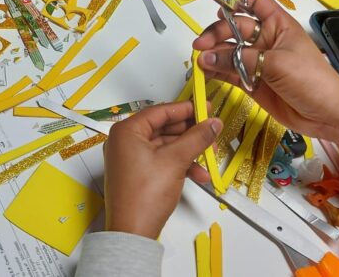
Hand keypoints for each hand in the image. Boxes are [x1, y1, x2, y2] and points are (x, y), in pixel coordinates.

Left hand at [104, 102, 222, 238]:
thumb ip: (196, 138)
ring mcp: (130, 159)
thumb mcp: (176, 161)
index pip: (160, 112)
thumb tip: (214, 123)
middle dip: (190, 133)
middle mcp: (125, 142)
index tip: (206, 108)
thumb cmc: (146, 193)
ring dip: (188, 152)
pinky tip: (199, 175)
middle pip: (163, 128)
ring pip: (165, 147)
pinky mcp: (137, 175)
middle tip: (211, 131)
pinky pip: (161, 162)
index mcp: (127, 132)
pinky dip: (179, 166)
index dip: (185, 109)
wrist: (132, 232)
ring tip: (210, 156)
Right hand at [192, 0, 338, 152]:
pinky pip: (228, 72)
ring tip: (201, 61)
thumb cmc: (310, 79)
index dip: (236, 0)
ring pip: (228, 50)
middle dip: (216, 33)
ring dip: (213, 54)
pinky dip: (215, 71)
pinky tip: (205, 71)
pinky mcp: (250, 81)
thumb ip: (240, 60)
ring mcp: (256, 60)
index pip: (254, 1)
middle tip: (201, 46)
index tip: (218, 9)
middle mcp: (264, 39)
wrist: (326, 114)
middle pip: (234, 27)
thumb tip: (206, 57)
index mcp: (277, 24)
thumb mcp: (277, 64)